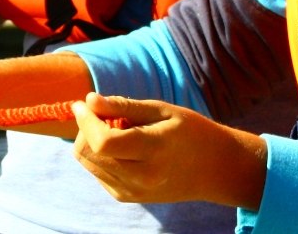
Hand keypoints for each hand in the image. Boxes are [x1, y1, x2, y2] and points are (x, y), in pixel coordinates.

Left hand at [69, 93, 267, 208]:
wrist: (213, 170)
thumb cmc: (191, 132)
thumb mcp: (162, 110)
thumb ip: (124, 106)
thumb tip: (89, 100)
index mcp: (153, 151)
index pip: (103, 142)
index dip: (86, 120)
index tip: (83, 103)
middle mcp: (140, 177)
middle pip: (88, 152)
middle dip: (85, 128)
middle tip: (105, 113)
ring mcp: (131, 191)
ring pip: (87, 162)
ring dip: (90, 141)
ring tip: (118, 129)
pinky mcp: (125, 196)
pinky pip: (96, 172)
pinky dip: (100, 155)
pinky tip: (123, 147)